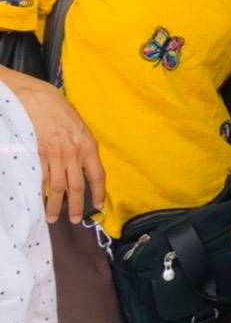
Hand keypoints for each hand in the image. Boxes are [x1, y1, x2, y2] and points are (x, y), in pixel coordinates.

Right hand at [14, 79, 105, 223]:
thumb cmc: (64, 114)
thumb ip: (85, 150)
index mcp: (89, 147)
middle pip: (76, 186)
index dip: (99, 193)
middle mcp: (74, 154)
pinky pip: (44, 178)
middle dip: (76, 206)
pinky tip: (43, 201)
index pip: (97, 176)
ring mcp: (56, 156)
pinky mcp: (40, 156)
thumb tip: (86, 170)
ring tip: (54, 218)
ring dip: (56, 204)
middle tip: (75, 220)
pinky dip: (44, 192)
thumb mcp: (83, 130)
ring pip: (58, 186)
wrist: (41, 102)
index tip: (98, 206)